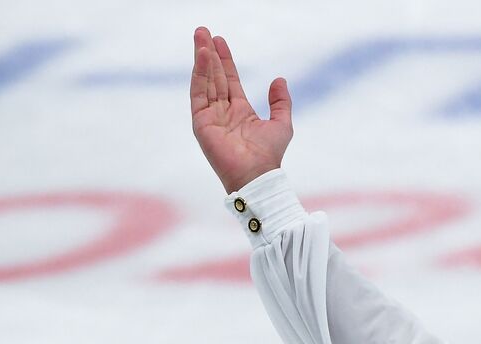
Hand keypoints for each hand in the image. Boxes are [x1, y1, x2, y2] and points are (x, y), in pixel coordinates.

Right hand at [190, 26, 291, 193]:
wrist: (257, 174)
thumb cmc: (269, 154)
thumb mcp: (282, 123)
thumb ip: (280, 101)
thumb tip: (279, 79)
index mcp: (240, 111)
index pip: (229, 80)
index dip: (225, 60)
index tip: (219, 41)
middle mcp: (223, 111)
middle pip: (214, 76)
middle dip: (209, 53)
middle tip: (203, 31)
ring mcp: (210, 116)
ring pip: (205, 81)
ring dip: (202, 59)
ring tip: (200, 37)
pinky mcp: (201, 121)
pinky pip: (199, 93)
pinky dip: (200, 74)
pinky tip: (203, 56)